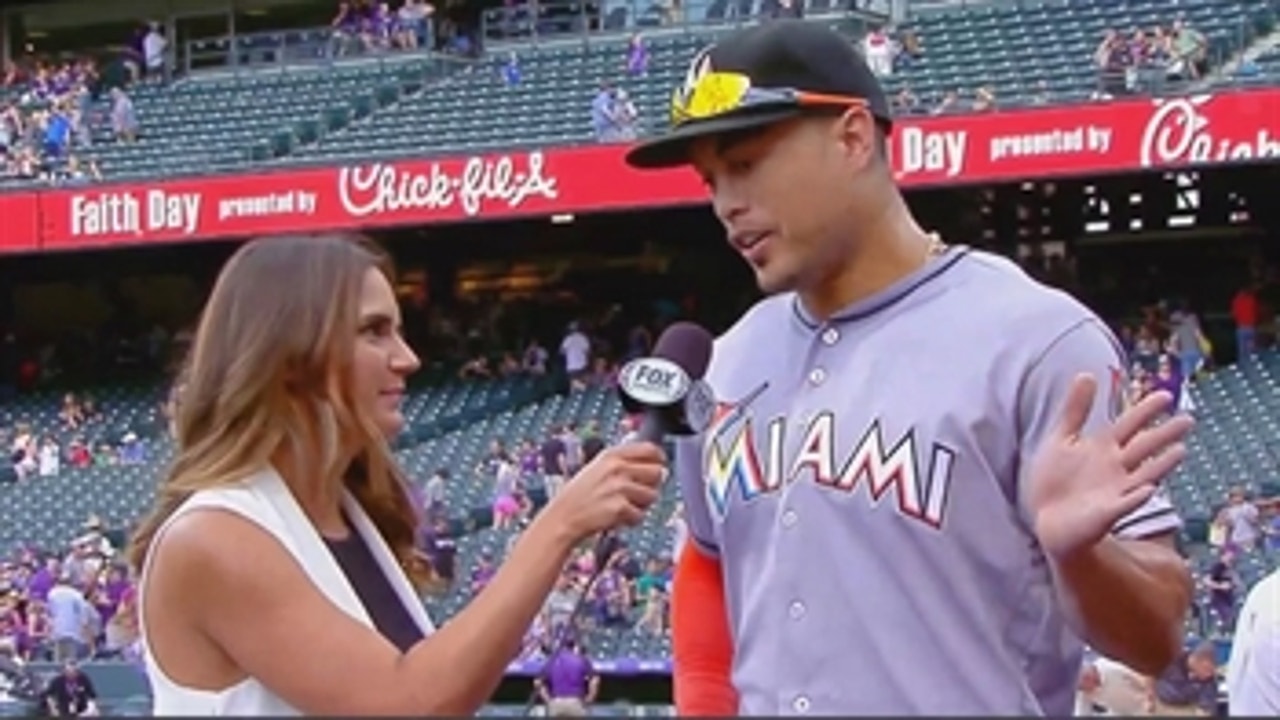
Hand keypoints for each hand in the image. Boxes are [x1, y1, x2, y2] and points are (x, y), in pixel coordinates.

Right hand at [543, 442, 667, 540]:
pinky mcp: (620, 508)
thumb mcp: (599, 467)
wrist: (564, 516)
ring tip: (622, 505)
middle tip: (637, 492)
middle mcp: (617, 468)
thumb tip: (656, 463)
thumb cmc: (581, 494)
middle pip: (657, 472)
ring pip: (652, 496)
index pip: (650, 449)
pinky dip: (631, 520)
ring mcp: (619, 488)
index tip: (659, 465)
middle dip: (651, 484)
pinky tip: (617, 516)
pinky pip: (640, 515)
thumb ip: (624, 462)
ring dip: (641, 504)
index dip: (659, 459)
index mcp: (612, 455)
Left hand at [1027, 373, 1194, 560]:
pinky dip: (1135, 498)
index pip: (1129, 424)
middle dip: (1164, 434)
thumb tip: (1087, 373)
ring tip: (1180, 451)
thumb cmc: (1055, 479)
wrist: (1045, 517)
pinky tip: (1148, 490)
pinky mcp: (1106, 514)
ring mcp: (1114, 491)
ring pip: (1143, 475)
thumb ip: (1074, 409)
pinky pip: (1123, 505)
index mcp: (1104, 447)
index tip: (1165, 395)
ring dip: (1161, 465)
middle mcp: (1116, 467)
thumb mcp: (1061, 438)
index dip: (1145, 410)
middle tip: (1188, 420)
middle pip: (1144, 447)